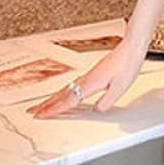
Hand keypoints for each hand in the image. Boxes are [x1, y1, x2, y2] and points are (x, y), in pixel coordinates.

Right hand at [28, 38, 146, 118]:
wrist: (131, 48)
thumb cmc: (127, 65)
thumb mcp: (121, 87)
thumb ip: (107, 100)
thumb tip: (96, 110)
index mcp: (91, 84)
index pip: (69, 100)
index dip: (54, 109)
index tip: (41, 115)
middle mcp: (86, 79)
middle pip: (62, 95)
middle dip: (46, 104)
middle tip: (32, 112)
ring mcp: (88, 76)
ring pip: (65, 90)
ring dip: (52, 99)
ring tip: (42, 106)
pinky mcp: (91, 74)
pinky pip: (72, 86)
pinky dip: (63, 93)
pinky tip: (63, 95)